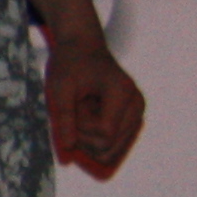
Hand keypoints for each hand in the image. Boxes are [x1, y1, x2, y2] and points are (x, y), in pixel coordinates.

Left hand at [44, 34, 144, 179]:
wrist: (82, 47)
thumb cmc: (69, 63)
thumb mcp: (59, 86)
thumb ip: (64, 117)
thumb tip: (68, 148)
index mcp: (123, 93)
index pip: (104, 134)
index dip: (80, 129)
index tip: (72, 106)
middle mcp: (137, 105)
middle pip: (109, 145)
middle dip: (84, 135)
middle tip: (76, 108)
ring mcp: (137, 113)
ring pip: (111, 149)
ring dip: (88, 136)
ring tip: (84, 109)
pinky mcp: (132, 119)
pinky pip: (112, 145)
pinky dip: (94, 137)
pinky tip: (89, 115)